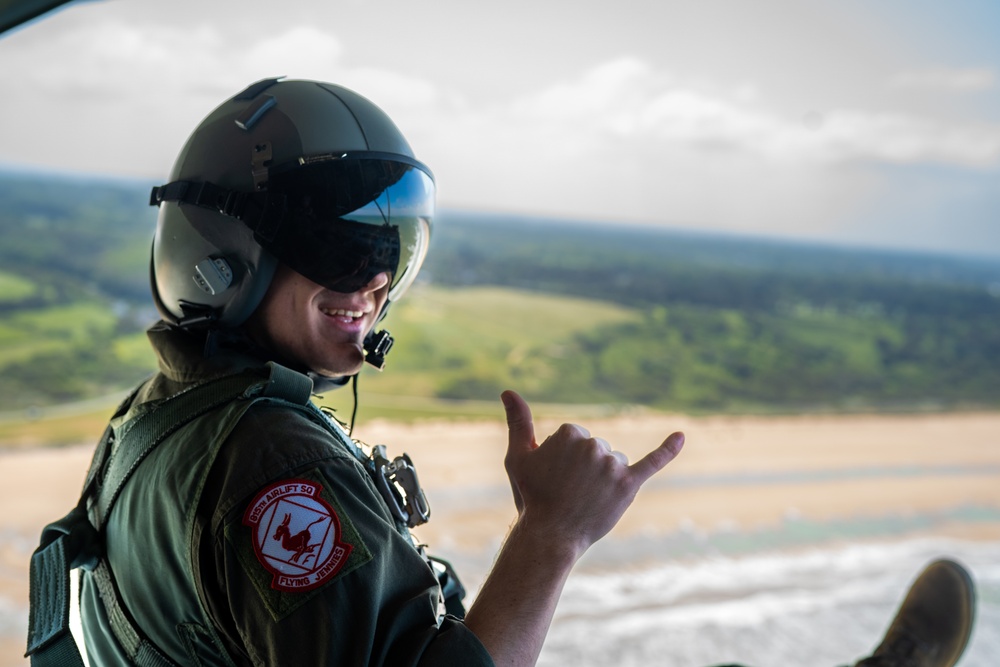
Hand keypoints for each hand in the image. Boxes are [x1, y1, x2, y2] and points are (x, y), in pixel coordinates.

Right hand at [501, 390, 683, 557]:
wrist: (550, 536)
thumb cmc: (531, 496)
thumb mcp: (518, 457)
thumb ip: (517, 422)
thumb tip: (507, 390)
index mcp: (569, 433)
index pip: (575, 437)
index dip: (563, 459)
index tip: (553, 477)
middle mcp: (593, 445)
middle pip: (596, 449)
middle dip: (584, 470)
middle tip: (568, 491)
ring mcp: (612, 466)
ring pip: (614, 462)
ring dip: (604, 479)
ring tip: (586, 499)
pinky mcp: (629, 485)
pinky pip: (652, 462)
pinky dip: (668, 449)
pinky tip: (681, 435)